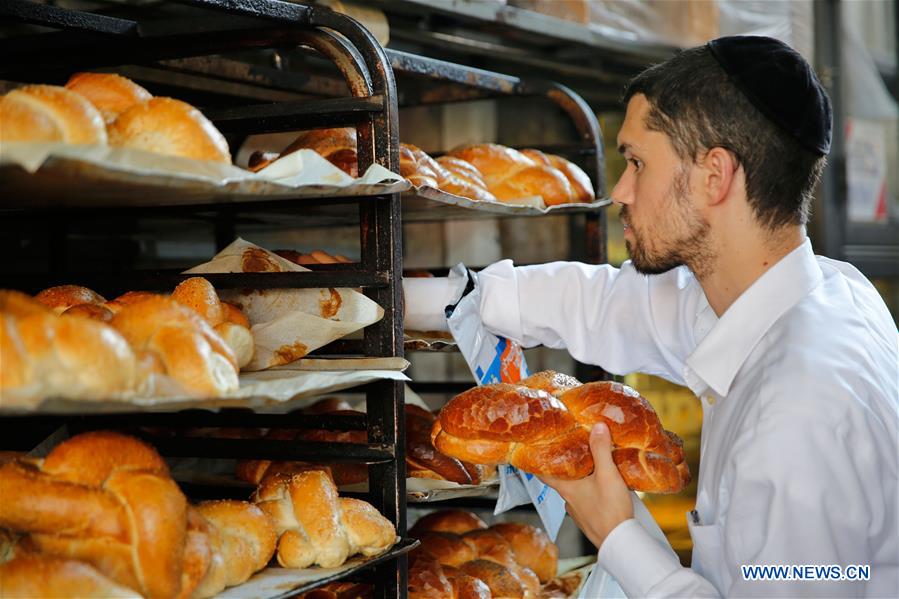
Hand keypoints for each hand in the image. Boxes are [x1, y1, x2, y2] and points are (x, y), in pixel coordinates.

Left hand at [539, 423, 633, 548]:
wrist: (620, 541)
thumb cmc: (610, 510)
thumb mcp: (607, 474)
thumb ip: (601, 450)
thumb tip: (598, 427)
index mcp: (566, 488)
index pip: (543, 473)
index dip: (537, 461)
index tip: (532, 452)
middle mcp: (568, 500)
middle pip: (561, 479)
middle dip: (565, 466)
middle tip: (570, 452)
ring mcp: (579, 512)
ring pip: (575, 491)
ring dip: (580, 480)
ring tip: (591, 467)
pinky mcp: (591, 519)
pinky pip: (587, 502)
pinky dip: (591, 493)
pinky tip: (603, 489)